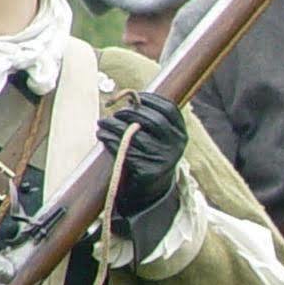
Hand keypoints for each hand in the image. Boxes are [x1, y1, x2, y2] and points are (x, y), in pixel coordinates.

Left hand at [97, 93, 186, 219]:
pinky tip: (103, 136)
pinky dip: (110, 140)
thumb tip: (128, 97)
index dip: (150, 99)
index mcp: (180, 134)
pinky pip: (125, 150)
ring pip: (135, 134)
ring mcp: (163, 159)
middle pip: (153, 120)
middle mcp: (176, 146)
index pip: (169, 109)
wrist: (152, 187)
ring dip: (113, 125)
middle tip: (115, 112)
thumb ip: (149, 117)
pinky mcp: (148, 171)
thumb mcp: (159, 136)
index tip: (134, 96)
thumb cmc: (151, 153)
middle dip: (129, 112)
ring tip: (102, 122)